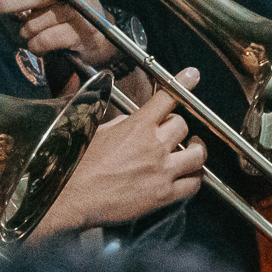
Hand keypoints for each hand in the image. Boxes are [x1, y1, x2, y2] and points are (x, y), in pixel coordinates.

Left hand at [0, 0, 118, 69]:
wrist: (99, 38)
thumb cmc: (68, 11)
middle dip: (9, 2)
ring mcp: (78, 8)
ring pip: (37, 21)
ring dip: (27, 30)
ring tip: (31, 31)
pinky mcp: (81, 31)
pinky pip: (45, 39)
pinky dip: (36, 44)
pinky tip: (40, 43)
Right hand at [57, 71, 204, 227]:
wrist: (73, 196)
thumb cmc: (80, 166)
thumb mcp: (100, 133)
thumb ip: (123, 124)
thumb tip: (135, 121)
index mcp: (137, 127)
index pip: (166, 98)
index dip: (183, 83)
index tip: (192, 75)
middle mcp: (154, 146)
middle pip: (183, 125)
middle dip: (178, 126)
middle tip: (172, 131)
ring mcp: (162, 171)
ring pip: (197, 154)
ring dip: (195, 150)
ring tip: (192, 150)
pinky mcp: (164, 195)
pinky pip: (193, 184)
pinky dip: (195, 177)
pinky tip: (189, 174)